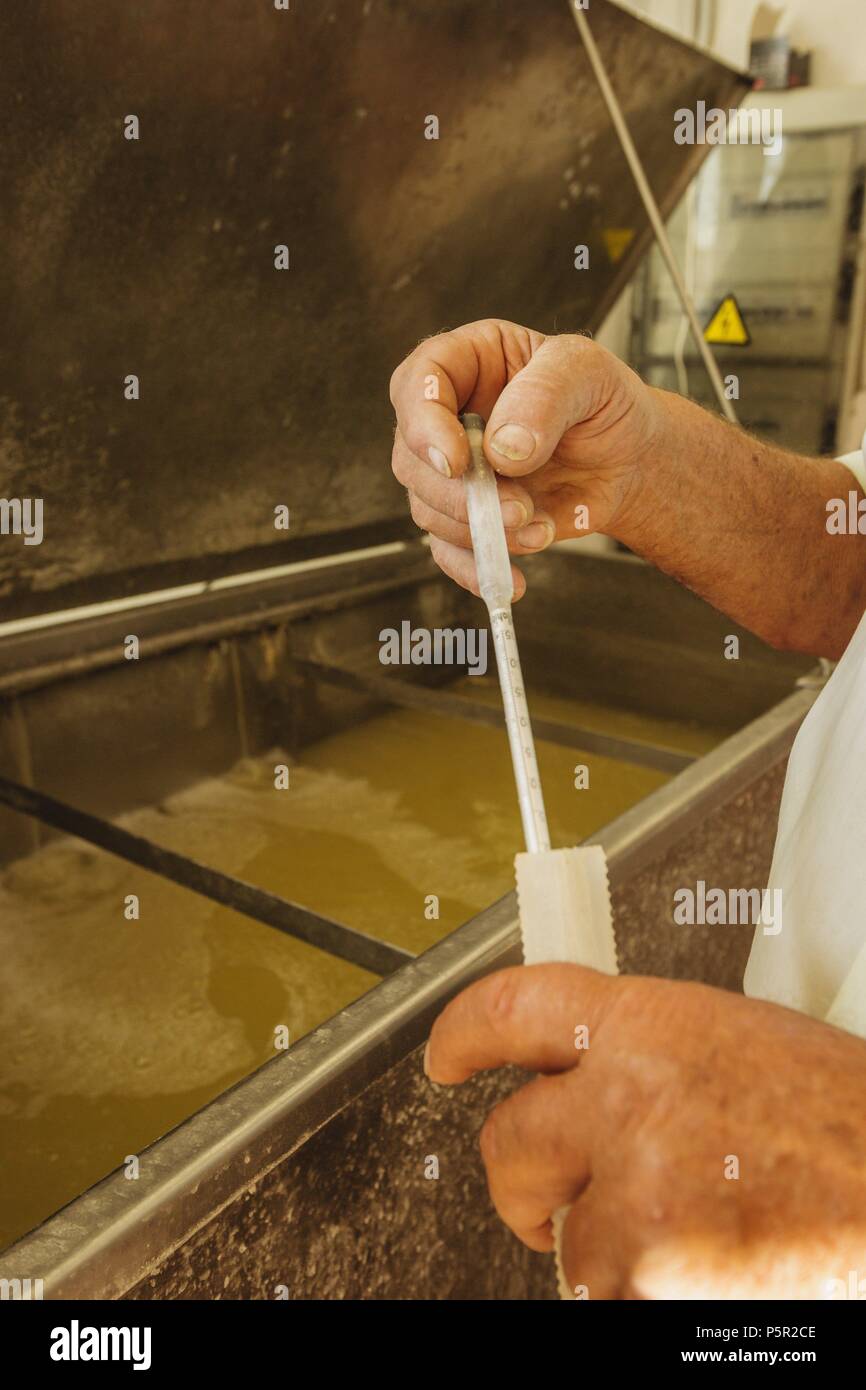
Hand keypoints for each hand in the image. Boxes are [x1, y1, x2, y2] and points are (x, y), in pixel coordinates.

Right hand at [389, 319, 663, 597]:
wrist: (629, 460)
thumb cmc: (605, 402)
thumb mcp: (589, 372)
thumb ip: (546, 395)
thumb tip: (503, 448)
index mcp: (467, 363)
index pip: (416, 384)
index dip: (423, 424)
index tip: (456, 461)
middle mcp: (448, 418)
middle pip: (412, 458)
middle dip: (459, 493)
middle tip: (516, 507)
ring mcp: (454, 472)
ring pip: (427, 508)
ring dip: (477, 528)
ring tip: (535, 527)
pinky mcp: (469, 517)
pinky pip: (450, 551)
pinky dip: (477, 568)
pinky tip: (512, 578)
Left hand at [425, 963, 865, 1298]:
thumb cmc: (848, 1123)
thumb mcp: (740, 1045)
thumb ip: (652, 1056)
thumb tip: (591, 1078)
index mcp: (650, 1023)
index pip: (512, 1006)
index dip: (462, 1032)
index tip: (447, 1056)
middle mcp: (626, 1094)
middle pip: (507, 1140)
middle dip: (519, 1181)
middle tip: (543, 1199)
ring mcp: (633, 1184)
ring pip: (566, 1236)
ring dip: (613, 1251)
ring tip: (696, 1235)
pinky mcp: (647, 1266)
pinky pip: (609, 1296)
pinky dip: (650, 1296)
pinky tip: (714, 1272)